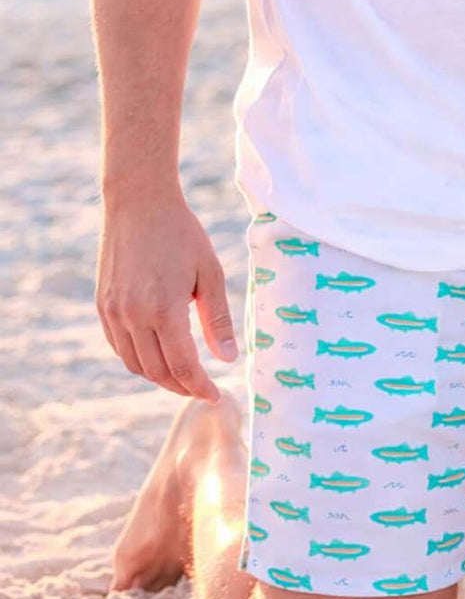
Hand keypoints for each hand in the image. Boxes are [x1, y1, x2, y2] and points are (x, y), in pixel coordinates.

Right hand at [96, 192, 237, 401]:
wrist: (138, 202)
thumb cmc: (182, 234)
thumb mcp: (210, 273)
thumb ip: (218, 320)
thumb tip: (228, 359)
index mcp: (164, 309)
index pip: (182, 367)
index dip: (199, 387)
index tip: (215, 396)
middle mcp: (133, 316)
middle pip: (158, 372)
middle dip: (181, 386)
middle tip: (202, 388)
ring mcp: (113, 312)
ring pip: (135, 364)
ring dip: (159, 377)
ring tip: (183, 375)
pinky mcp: (103, 306)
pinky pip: (119, 347)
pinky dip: (139, 359)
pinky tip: (157, 355)